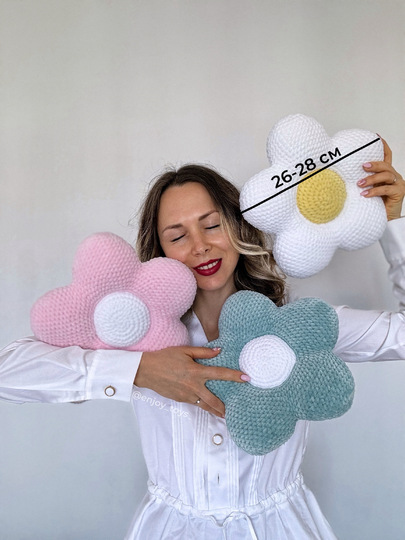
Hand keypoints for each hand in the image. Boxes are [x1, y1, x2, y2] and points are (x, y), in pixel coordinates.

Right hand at [134, 346, 248, 417]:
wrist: (146, 370)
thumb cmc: (165, 357)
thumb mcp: (184, 350)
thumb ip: (203, 352)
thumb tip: (218, 351)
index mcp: (196, 371)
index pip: (219, 373)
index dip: (234, 376)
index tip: (246, 378)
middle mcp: (193, 385)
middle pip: (214, 400)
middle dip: (224, 407)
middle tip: (234, 411)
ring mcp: (186, 395)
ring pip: (204, 406)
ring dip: (215, 411)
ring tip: (223, 415)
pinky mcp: (180, 400)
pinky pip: (194, 403)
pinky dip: (202, 406)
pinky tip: (206, 407)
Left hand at [358, 137, 404, 220]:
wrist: (385, 220)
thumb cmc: (374, 205)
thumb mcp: (366, 190)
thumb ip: (362, 181)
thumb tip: (345, 176)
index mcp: (387, 173)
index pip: (387, 156)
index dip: (383, 146)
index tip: (376, 137)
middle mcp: (394, 176)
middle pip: (386, 164)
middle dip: (374, 164)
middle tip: (362, 166)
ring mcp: (398, 183)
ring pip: (385, 175)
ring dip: (371, 179)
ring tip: (359, 184)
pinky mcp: (399, 192)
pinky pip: (386, 188)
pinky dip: (374, 191)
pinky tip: (365, 194)